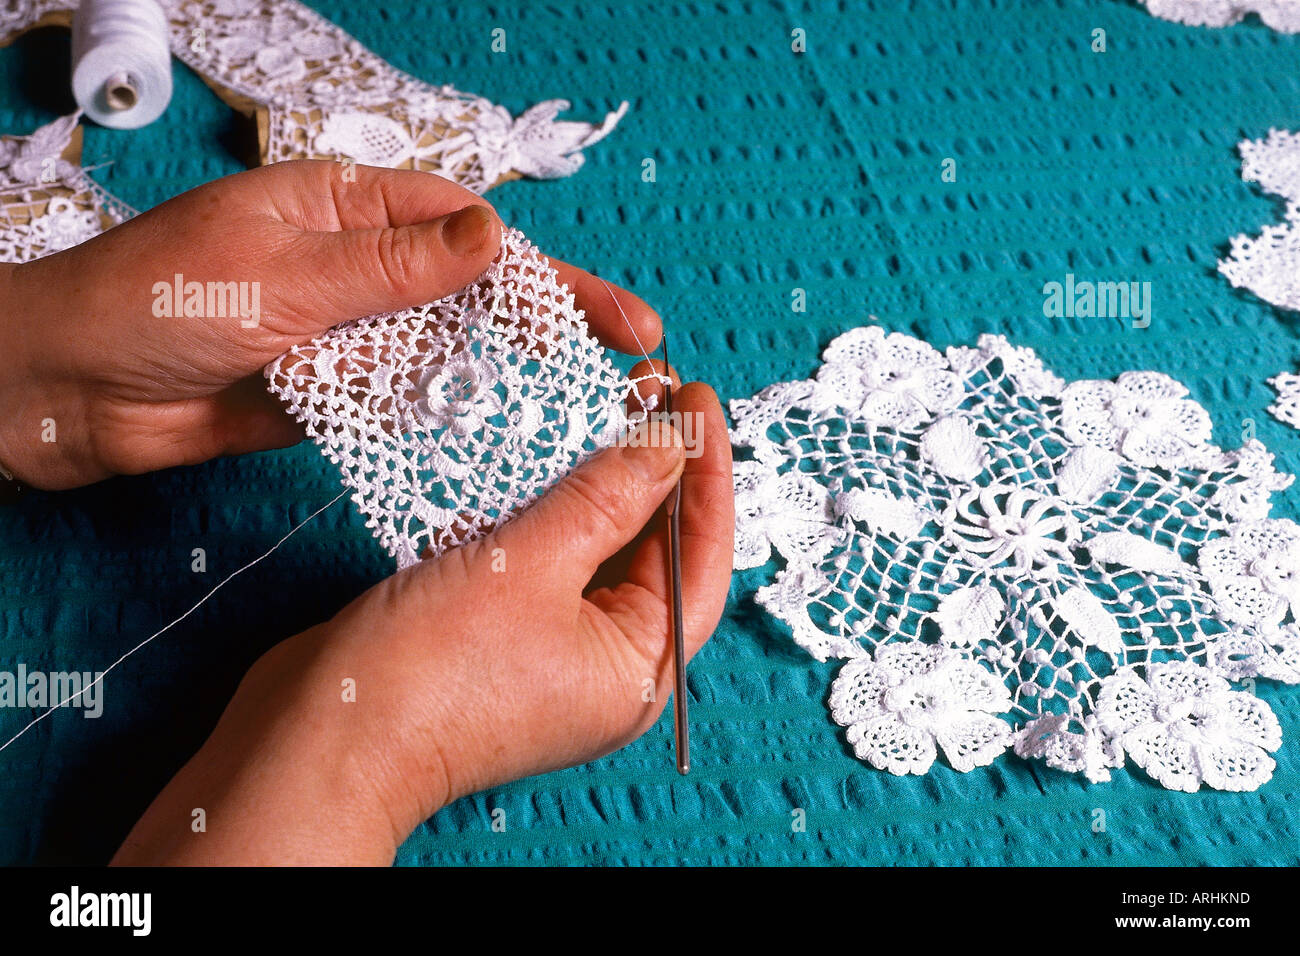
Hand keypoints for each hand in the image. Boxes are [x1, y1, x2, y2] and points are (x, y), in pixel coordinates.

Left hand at [0, 160, 660, 488]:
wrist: (65, 391)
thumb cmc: (154, 299)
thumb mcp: (284, 272)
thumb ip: (391, 266)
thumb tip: (491, 239)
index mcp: (343, 208)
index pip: (468, 232)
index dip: (546, 273)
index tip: (612, 315)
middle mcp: (353, 268)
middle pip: (470, 294)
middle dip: (544, 326)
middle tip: (623, 364)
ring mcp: (343, 334)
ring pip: (442, 353)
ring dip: (501, 379)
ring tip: (576, 411)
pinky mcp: (326, 395)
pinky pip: (399, 404)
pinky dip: (443, 420)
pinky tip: (497, 439)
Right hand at [111, 376, 733, 864]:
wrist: (318, 738)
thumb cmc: (428, 677)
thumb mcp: (529, 566)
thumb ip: (605, 498)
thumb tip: (668, 448)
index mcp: (638, 669)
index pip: (701, 558)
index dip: (707, 474)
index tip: (698, 403)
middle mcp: (605, 663)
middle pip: (654, 549)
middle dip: (654, 468)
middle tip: (651, 391)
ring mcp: (551, 648)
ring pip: (595, 547)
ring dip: (598, 479)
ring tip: (606, 404)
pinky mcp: (500, 630)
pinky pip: (544, 556)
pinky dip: (547, 505)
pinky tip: (542, 450)